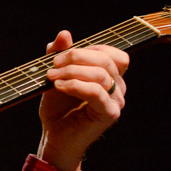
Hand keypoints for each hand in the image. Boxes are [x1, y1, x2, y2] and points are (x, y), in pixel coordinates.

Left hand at [39, 30, 128, 170]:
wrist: (54, 137)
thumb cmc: (57, 108)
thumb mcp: (55, 75)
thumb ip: (59, 54)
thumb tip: (65, 33)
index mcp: (110, 76)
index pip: (111, 52)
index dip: (89, 48)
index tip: (61, 55)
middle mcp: (118, 87)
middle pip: (106, 59)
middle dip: (76, 57)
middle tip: (53, 64)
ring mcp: (116, 101)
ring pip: (101, 74)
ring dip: (72, 72)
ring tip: (52, 77)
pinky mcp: (109, 114)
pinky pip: (96, 92)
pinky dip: (75, 85)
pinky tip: (59, 86)